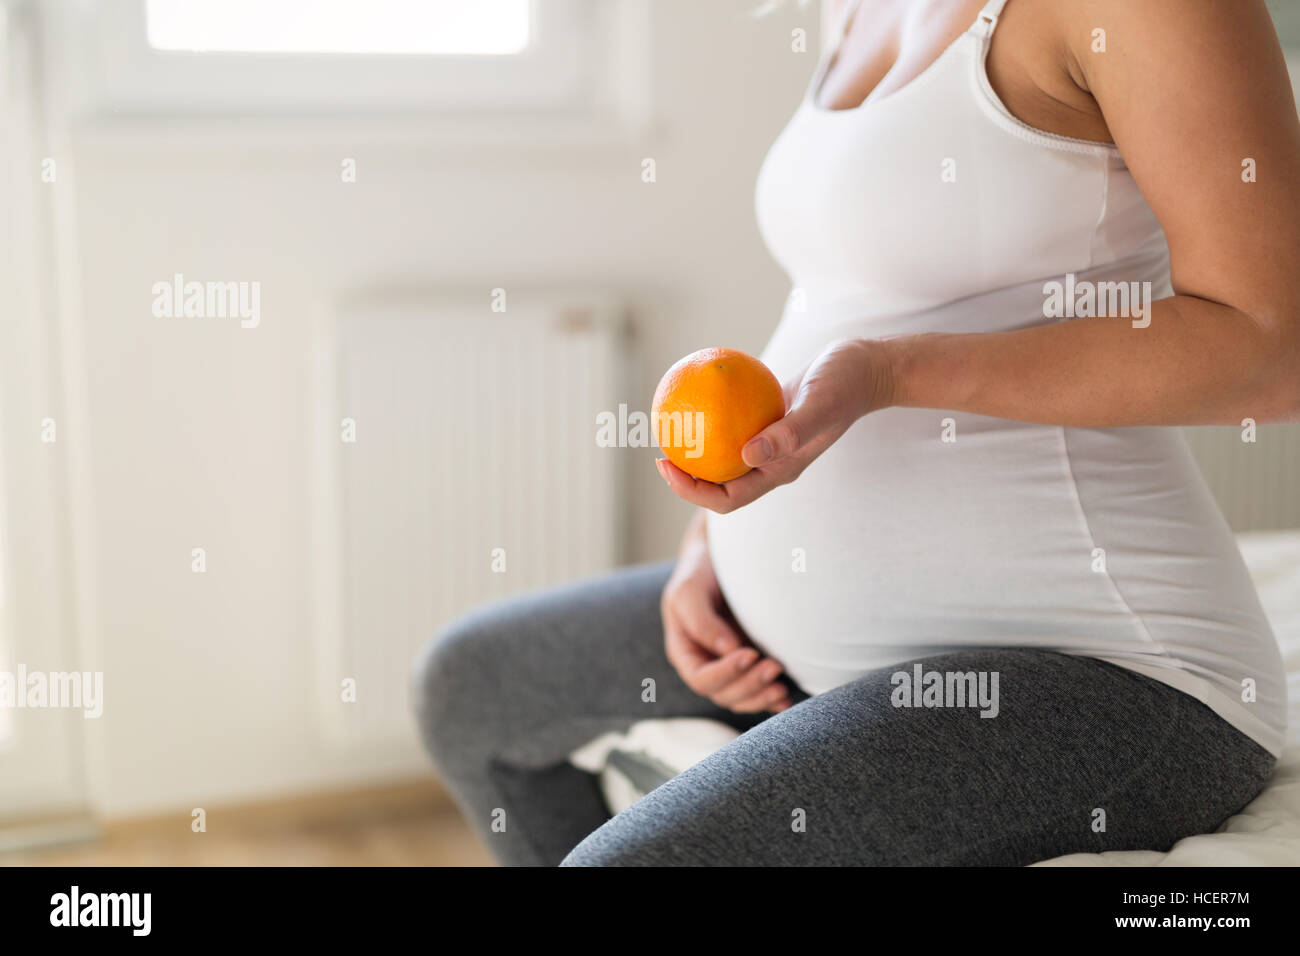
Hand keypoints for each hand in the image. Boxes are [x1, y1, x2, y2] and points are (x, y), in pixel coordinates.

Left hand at [656, 337, 893, 512]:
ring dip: (696, 450)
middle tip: (659, 449)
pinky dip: (711, 416)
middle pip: (719, 484)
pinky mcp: (769, 422)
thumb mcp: (820, 404)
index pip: (729, 499)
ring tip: (669, 426)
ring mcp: (770, 444)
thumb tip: (746, 454)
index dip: (694, 492)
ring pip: (724, 457)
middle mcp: (772, 464)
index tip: (668, 466)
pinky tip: (693, 393)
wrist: (866, 368)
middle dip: (686, 476)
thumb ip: (790, 432)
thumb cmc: (846, 384)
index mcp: (781, 471)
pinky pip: (732, 425)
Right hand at [661, 515, 791, 713]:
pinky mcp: (751, 666)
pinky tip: (787, 701)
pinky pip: (759, 694)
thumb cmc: (700, 573)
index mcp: (685, 653)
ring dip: (762, 696)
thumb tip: (727, 650)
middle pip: (724, 694)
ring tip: (782, 684)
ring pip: (742, 699)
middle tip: (774, 666)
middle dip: (750, 685)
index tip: (749, 654)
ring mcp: (730, 669)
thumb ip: (701, 620)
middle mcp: (707, 665)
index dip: (725, 673)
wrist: (722, 558)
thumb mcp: (688, 590)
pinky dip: (773, 702)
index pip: (701, 679)